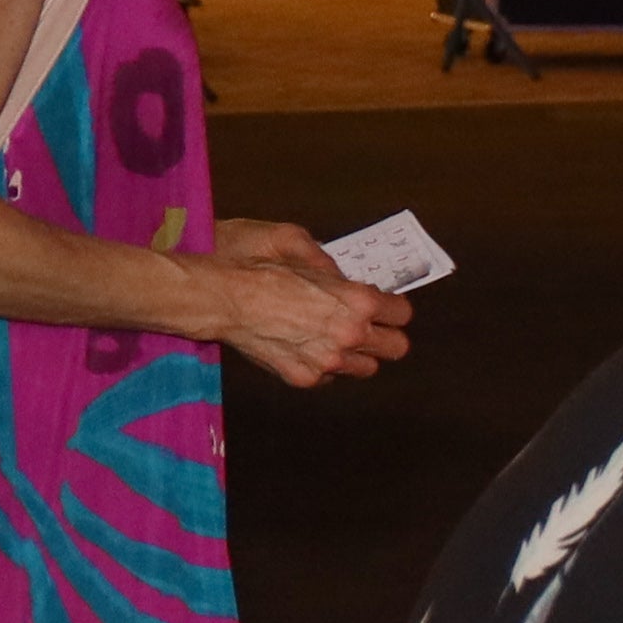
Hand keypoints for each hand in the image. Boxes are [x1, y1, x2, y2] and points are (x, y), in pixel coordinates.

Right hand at [200, 214, 410, 387]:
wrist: (219, 298)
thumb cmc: (257, 266)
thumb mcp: (299, 244)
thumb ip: (332, 263)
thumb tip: (345, 277)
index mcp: (358, 301)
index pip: (403, 313)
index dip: (391, 307)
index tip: (379, 304)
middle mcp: (349, 336)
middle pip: (397, 348)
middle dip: (385, 334)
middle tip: (366, 324)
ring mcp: (327, 362)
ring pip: (367, 368)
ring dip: (357, 353)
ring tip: (333, 335)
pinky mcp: (304, 378)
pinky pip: (331, 376)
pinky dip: (324, 363)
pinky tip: (305, 344)